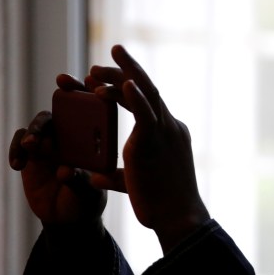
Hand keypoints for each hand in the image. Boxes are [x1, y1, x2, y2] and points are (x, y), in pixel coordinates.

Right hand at [8, 74, 107, 225]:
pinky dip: (18, 149)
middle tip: (62, 83)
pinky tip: (18, 165)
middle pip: (70, 105)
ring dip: (38, 129)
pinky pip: (21, 141)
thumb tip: (64, 170)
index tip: (90, 80)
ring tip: (34, 145)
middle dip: (67, 91)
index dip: (95, 91)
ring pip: (43, 121)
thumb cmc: (86, 204)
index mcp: (97, 139)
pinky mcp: (33, 152)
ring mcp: (53, 140)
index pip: (99, 109)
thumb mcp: (89, 197)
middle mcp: (76, 134)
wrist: (67, 219)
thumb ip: (80, 183)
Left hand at [89, 45, 209, 252]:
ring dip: (122, 76)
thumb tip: (95, 175)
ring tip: (96, 68)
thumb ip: (115, 175)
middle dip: (126, 69)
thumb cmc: (162, 204)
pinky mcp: (156, 143)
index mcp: (168, 133)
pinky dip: (135, 97)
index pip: (147, 102)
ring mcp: (165, 132)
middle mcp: (170, 127)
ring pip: (146, 94)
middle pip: (147, 89)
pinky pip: (146, 114)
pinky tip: (124, 83)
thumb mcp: (135, 182)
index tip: (102, 80)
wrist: (178, 217)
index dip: (125, 87)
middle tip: (105, 57)